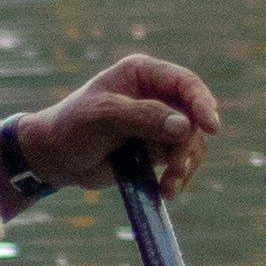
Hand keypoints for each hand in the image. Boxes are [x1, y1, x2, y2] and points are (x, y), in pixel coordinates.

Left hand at [15, 52, 220, 199]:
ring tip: (169, 187)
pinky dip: (178, 177)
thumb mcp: (103, 117)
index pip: (185, 83)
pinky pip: (181, 162)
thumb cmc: (71, 127)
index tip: (211, 126)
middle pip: (194, 118)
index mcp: (143, 74)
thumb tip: (185, 126)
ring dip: (184, 166)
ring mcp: (159, 123)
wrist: (55, 159)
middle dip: (187, 146)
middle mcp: (157, 96)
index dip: (201, 103)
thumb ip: (144, 117)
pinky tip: (166, 191)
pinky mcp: (157, 149)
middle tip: (175, 169)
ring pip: (191, 143)